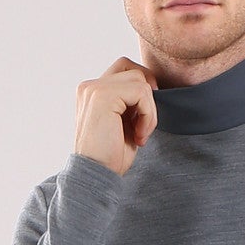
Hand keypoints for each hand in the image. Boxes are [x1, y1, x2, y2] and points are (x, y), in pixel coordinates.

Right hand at [73, 57, 159, 174]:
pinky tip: (138, 136)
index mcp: (93, 91)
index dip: (143, 88)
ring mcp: (94, 88)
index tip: (144, 118)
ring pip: (140, 81)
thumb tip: (155, 87)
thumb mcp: (125, 123)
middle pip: (135, 71)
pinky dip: (148, 116)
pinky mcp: (103, 96)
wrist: (96, 176)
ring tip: (140, 134)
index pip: (125, 68)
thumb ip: (132, 102)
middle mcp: (90, 86)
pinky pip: (141, 92)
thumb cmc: (111, 156)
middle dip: (148, 99)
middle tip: (143, 127)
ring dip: (149, 110)